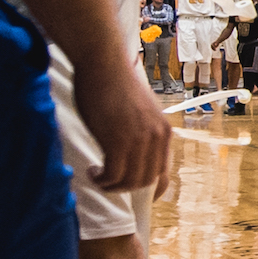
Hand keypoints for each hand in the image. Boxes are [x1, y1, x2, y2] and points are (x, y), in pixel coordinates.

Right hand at [80, 54, 175, 190]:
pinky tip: (93, 172)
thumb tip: (133, 152)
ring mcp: (139, 140)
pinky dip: (102, 179)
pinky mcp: (118, 140)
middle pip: (146, 181)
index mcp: (164, 130)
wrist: (103, 63)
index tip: (138, 195)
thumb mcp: (139, 110)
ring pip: (130, 182)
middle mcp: (157, 137)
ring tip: (98, 177)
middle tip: (108, 182)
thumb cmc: (114, 82)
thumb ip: (141, 131)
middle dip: (126, 188)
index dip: (153, 189)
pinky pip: (113, 175)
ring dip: (112, 186)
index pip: (164, 172)